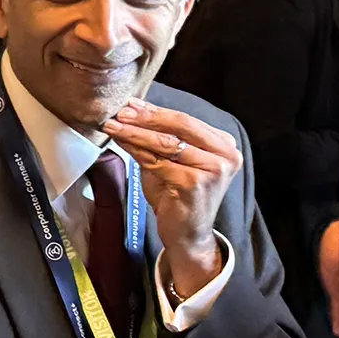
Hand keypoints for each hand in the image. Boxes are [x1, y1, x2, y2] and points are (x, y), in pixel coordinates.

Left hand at [101, 98, 240, 297]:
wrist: (187, 233)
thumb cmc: (178, 196)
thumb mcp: (171, 161)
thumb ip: (159, 138)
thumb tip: (132, 111)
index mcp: (223, 145)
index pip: (185, 120)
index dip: (155, 111)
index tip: (131, 104)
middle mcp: (225, 155)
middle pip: (179, 126)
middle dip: (145, 118)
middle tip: (120, 112)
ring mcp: (213, 169)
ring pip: (166, 143)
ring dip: (135, 132)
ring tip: (113, 125)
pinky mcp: (194, 183)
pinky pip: (157, 161)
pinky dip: (135, 150)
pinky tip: (121, 143)